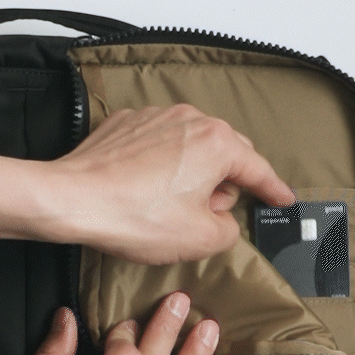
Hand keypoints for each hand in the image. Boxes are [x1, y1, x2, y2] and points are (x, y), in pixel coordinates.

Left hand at [0, 105, 294, 263]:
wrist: (71, 199)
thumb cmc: (134, 216)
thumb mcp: (201, 239)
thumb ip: (229, 230)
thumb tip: (223, 220)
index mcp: (216, 142)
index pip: (258, 169)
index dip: (273, 190)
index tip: (282, 198)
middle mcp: (190, 119)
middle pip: (225, 153)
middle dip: (225, 184)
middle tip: (213, 215)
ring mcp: (155, 116)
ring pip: (191, 146)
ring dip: (192, 174)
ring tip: (171, 206)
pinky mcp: (126, 123)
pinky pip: (159, 142)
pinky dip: (162, 164)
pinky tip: (146, 189)